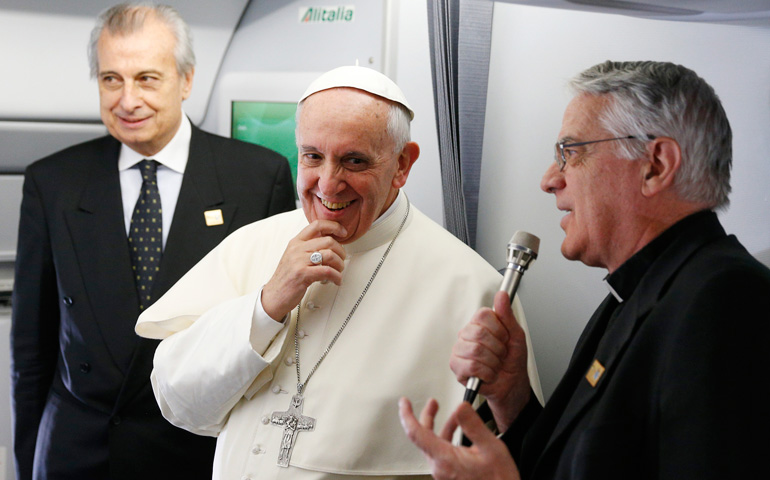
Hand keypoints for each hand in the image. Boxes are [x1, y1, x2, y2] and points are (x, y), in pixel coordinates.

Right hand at [261, 220, 346, 319]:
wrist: (274, 296)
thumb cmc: (287, 278)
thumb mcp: (295, 257)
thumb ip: (309, 248)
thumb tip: (330, 243)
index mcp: (296, 242)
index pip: (317, 225)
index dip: (334, 226)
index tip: (343, 232)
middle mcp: (297, 249)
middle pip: (328, 240)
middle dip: (341, 251)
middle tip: (342, 259)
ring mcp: (299, 261)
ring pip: (330, 255)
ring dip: (340, 264)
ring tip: (339, 271)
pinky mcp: (303, 274)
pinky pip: (328, 271)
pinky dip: (337, 276)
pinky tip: (337, 280)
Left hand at [399, 397, 519, 479]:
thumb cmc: (499, 479)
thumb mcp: (491, 448)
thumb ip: (474, 426)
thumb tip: (461, 407)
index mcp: (445, 459)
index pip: (416, 433)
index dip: (407, 415)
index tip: (404, 402)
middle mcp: (440, 467)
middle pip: (423, 437)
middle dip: (428, 416)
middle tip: (432, 402)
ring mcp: (443, 472)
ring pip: (433, 443)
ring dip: (442, 426)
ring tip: (453, 414)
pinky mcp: (449, 475)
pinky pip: (441, 452)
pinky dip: (447, 437)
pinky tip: (459, 431)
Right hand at [450, 291, 530, 430]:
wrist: (511, 384)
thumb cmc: (512, 359)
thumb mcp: (516, 335)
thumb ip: (508, 315)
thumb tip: (502, 295)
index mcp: (479, 324)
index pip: (483, 315)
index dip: (498, 329)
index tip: (505, 338)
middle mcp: (466, 334)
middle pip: (479, 333)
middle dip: (497, 348)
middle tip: (500, 354)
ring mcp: (459, 350)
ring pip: (475, 350)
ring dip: (493, 362)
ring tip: (495, 364)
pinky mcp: (456, 367)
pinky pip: (471, 366)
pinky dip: (487, 373)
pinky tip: (488, 373)